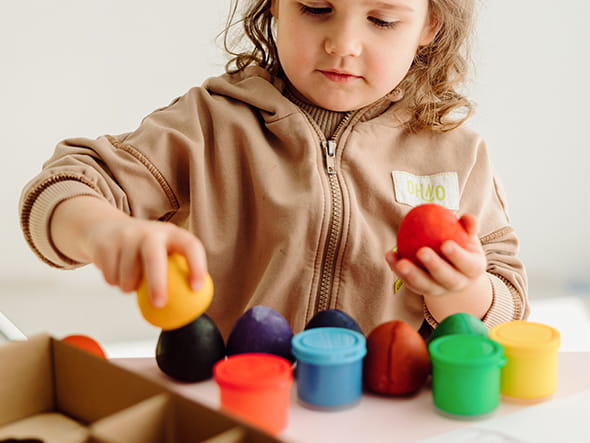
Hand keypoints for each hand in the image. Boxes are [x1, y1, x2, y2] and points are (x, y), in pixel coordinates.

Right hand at [86, 217, 207, 307]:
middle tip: (159, 304)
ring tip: (131, 280)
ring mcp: (126, 237)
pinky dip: (114, 282)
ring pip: (128, 275)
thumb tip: (190, 308)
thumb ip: (177, 273)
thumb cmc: (143, 248)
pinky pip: (111, 277)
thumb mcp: (164, 252)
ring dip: (129, 287)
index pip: (190, 246)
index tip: (196, 288)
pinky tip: (116, 270)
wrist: (106, 229)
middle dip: (157, 283)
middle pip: (154, 257)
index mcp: (171, 234)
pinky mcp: (105, 246)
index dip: (196, 266)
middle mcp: (150, 232)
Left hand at [385, 213, 485, 297]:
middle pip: (446, 278)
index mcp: (472, 270)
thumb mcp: (468, 236)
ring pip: (425, 285)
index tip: (445, 244)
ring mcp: (439, 290)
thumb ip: (468, 226)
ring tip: (400, 262)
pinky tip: (390, 255)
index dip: (457, 256)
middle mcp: (457, 283)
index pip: (467, 265)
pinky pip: (409, 282)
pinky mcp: (421, 290)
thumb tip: (466, 217)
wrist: (453, 269)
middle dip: (434, 266)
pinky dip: (397, 270)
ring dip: (411, 274)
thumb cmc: (462, 246)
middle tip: (422, 251)